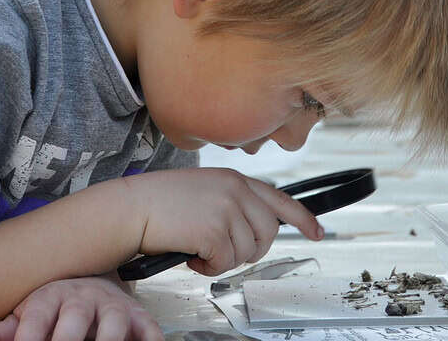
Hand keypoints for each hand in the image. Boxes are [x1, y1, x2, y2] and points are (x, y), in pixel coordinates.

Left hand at [0, 276, 159, 340]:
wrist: (95, 278)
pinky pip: (151, 332)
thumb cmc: (56, 305)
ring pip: (115, 325)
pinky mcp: (141, 319)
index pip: (36, 321)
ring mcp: (114, 309)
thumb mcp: (25, 313)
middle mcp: (83, 301)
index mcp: (50, 298)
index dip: (29, 338)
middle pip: (75, 322)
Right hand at [127, 168, 322, 276]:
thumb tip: (254, 228)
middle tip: (222, 252)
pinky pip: (225, 264)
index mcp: (234, 179)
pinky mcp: (214, 231)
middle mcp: (235, 191)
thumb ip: (232, 200)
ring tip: (199, 249)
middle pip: (268, 233)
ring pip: (247, 252)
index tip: (317, 232)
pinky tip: (191, 256)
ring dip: (223, 260)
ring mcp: (226, 210)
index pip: (281, 199)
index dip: (303, 219)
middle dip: (250, 250)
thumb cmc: (158, 203)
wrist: (130, 208)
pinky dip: (208, 268)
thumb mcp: (204, 190)